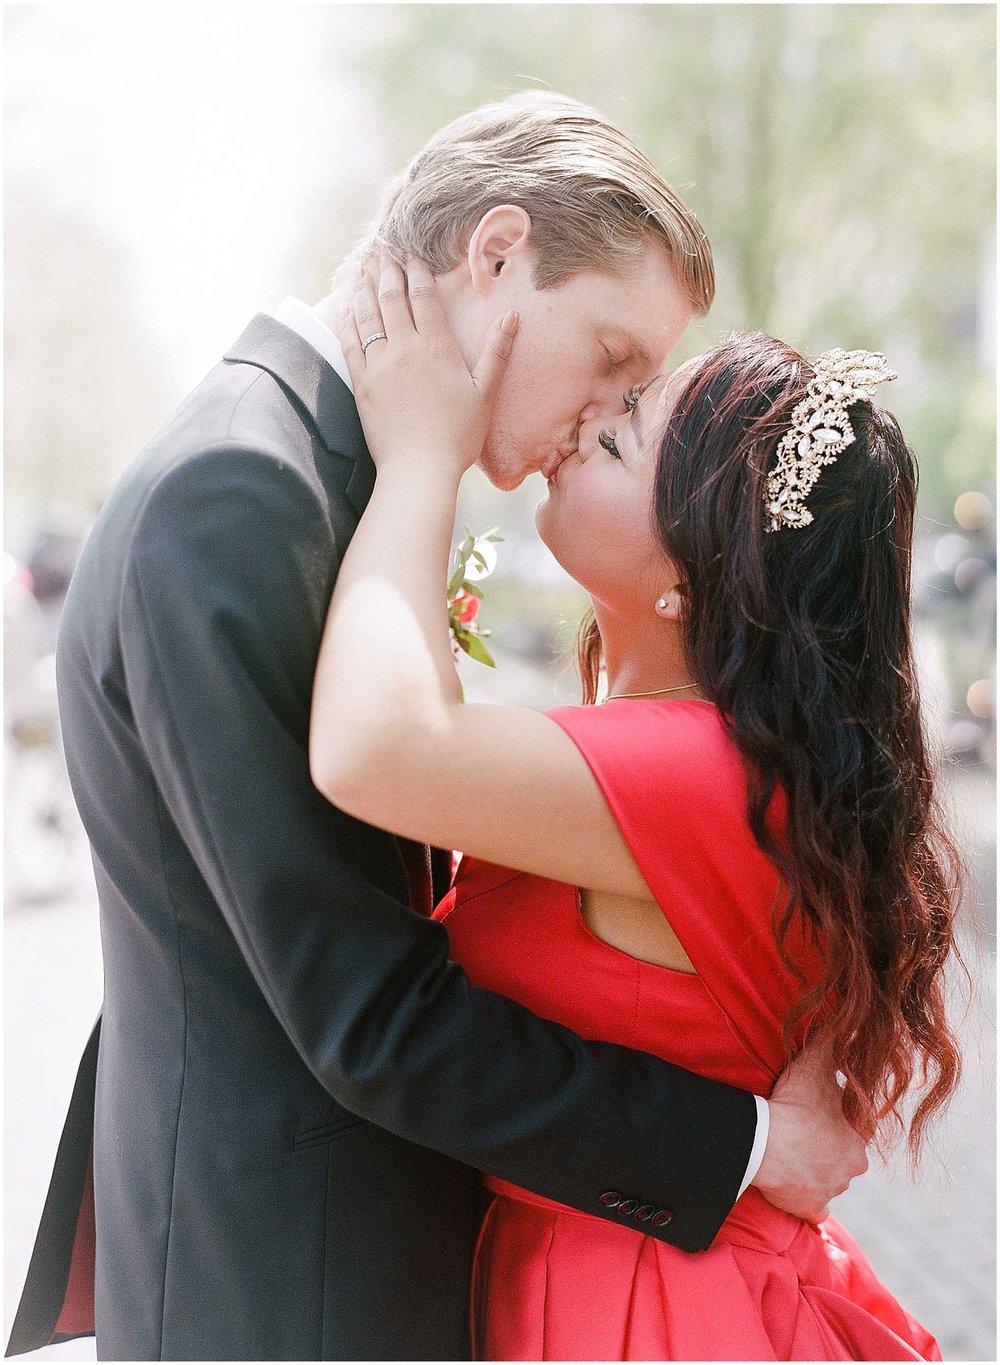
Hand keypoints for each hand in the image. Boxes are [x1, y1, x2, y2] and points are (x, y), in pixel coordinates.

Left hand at [338, 250, 518, 477]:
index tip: (411, 251)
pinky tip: (345, 306)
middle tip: (382, 247)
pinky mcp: (361, 383)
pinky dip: (347, 319)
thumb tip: (512, 315)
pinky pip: (350, 342)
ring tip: (361, 266)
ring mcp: (379, 364)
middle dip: (387, 268)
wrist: (418, 470)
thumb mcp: (485, 394)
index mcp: (436, 347)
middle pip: (391, 296)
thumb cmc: (457, 436)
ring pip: (367, 314)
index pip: (423, 295)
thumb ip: (497, 352)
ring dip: (363, 287)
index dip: (416, 269)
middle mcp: (404, 348)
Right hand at [752, 1037, 867, 1223]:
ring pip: (828, 1179)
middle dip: (829, 1145)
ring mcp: (829, 1192)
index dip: (840, 1115)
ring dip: (815, 1168)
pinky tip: (796, 1190)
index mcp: (857, 1142)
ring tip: (792, 1152)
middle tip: (804, 1130)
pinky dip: (806, 1200)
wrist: (764, 1146)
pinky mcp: (807, 1208)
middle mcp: (850, 1171)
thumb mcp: (815, 1066)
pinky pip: (813, 1208)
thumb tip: (852, 1018)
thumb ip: (833, 1044)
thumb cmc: (794, 1106)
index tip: (824, 1109)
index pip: (856, 1128)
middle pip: (843, 1156)